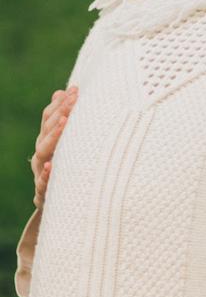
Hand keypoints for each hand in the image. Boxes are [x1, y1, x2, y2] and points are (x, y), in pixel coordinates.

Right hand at [31, 87, 76, 208]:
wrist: (64, 206)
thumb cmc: (69, 168)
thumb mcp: (68, 143)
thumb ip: (64, 118)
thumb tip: (61, 91)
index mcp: (47, 141)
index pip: (48, 119)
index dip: (60, 104)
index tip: (75, 90)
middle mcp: (41, 155)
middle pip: (46, 132)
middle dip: (60, 114)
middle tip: (74, 101)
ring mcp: (40, 173)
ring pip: (43, 153)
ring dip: (53, 137)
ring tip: (65, 123)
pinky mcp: (44, 193)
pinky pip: (41, 185)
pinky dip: (45, 176)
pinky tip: (50, 167)